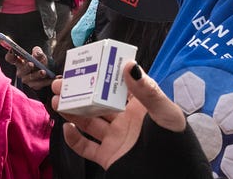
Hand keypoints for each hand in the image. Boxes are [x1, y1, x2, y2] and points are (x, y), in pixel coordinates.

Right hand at [8, 45, 53, 90]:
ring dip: (37, 75)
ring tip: (43, 72)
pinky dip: (48, 80)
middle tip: (31, 64)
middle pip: (21, 70)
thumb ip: (38, 52)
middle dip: (26, 67)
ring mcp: (27, 80)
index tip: (12, 51)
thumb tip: (37, 53)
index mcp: (19, 62)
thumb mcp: (39, 54)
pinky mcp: (35, 86)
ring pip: (30, 78)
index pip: (10, 59)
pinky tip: (55, 77)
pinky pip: (41, 84)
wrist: (48, 69)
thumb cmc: (40, 60)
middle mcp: (21, 72)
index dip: (10, 55)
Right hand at [53, 61, 186, 169]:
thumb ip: (147, 91)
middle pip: (97, 103)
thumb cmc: (175, 143)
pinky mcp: (108, 157)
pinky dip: (74, 139)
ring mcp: (115, 139)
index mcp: (140, 107)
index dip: (102, 75)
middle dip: (78, 92)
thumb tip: (128, 65)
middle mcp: (125, 121)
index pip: (118, 86)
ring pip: (88, 122)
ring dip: (72, 111)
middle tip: (61, 83)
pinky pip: (86, 148)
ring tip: (56, 101)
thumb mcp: (166, 114)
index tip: (85, 64)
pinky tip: (67, 128)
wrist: (172, 177)